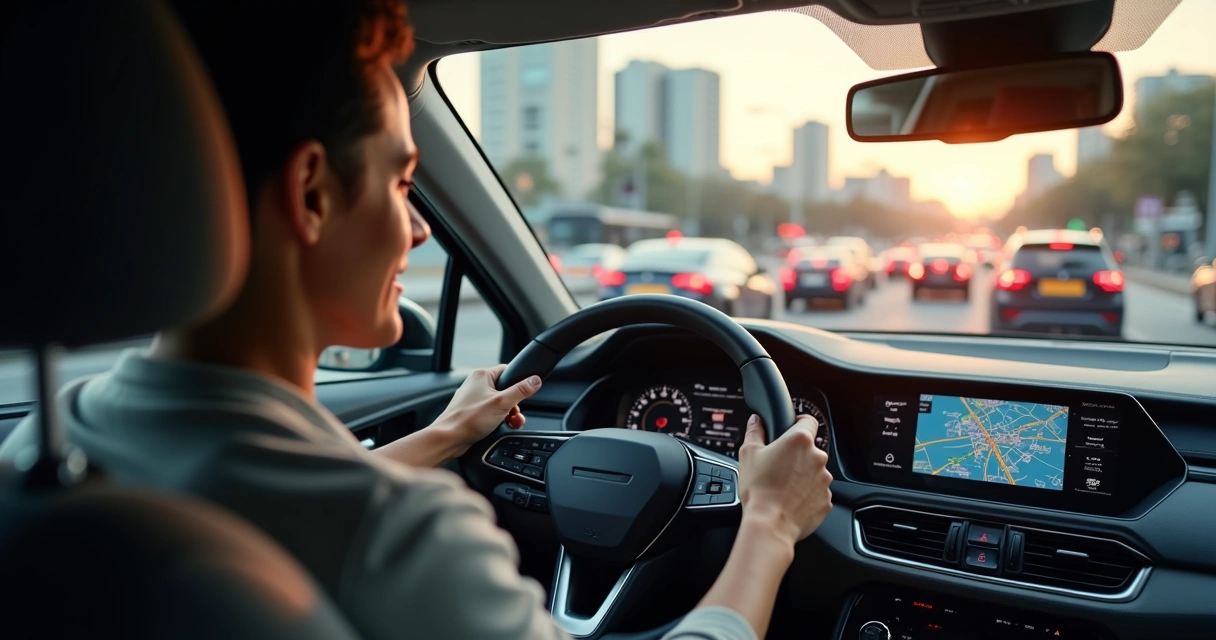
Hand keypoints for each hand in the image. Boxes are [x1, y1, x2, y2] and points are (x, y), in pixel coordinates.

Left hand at [432, 365, 541, 455]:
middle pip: (505, 390)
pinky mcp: (472, 412)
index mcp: (482, 375)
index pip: (507, 371)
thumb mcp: (502, 403)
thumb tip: (535, 380)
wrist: (450, 438)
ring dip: (507, 414)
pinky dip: (497, 420)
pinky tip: (499, 427)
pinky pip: (490, 413)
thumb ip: (521, 391)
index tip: (525, 393)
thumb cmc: (468, 419)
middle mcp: (476, 385)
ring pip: (498, 403)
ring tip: (509, 423)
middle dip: (514, 405)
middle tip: (515, 414)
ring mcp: (473, 399)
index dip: (518, 383)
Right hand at [737, 413, 832, 546]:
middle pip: (809, 449)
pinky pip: (817, 492)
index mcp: (799, 441)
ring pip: (814, 471)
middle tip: (778, 466)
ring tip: (782, 487)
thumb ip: (754, 432)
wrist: (770, 524)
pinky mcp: (826, 499)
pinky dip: (806, 494)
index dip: (799, 423)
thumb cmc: (758, 490)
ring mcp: (824, 480)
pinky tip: (790, 500)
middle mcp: (817, 458)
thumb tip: (757, 421)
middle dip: (796, 456)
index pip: (808, 420)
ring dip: (802, 476)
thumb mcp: (748, 454)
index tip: (792, 428)